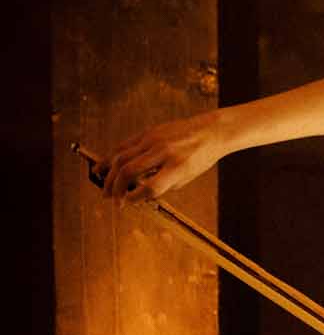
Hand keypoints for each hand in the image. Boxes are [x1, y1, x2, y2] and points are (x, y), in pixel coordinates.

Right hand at [98, 111, 226, 201]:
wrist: (209, 131)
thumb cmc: (200, 158)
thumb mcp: (186, 177)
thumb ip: (162, 186)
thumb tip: (136, 195)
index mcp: (178, 166)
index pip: (150, 187)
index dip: (135, 198)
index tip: (128, 203)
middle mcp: (163, 151)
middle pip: (130, 171)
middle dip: (116, 189)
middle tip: (112, 201)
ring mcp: (153, 139)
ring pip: (121, 157)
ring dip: (109, 176)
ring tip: (105, 190)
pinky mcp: (147, 132)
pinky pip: (123, 146)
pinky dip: (110, 158)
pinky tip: (102, 168)